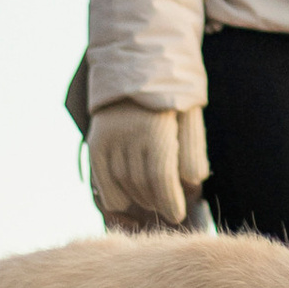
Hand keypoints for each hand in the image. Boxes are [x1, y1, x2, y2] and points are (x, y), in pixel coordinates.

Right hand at [91, 103, 207, 226]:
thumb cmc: (171, 102)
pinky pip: (103, 185)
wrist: (137, 71)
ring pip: (122, 185)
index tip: (177, 216)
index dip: (169, 201)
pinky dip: (117, 200)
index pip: (159, 175)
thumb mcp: (190, 119)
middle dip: (158, 203)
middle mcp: (127, 134)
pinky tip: (130, 200)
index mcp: (155, 126)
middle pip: (141, 184)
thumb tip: (192, 186)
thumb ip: (192, 152)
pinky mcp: (95, 146)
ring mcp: (108, 140)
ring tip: (153, 202)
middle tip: (169, 209)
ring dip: (140, 201)